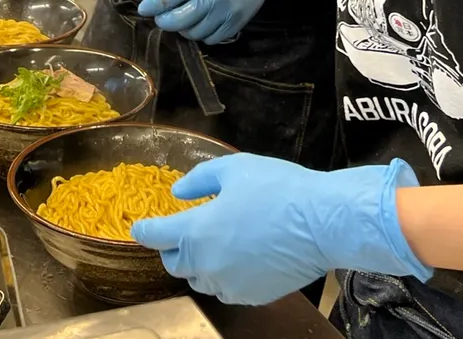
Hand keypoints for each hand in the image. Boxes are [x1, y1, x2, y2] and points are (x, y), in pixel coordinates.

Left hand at [131, 154, 430, 304]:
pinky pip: (226, 290)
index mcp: (196, 231)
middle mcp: (207, 264)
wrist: (323, 222)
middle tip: (181, 234)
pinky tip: (238, 259)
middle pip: (174, 264)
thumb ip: (199, 180)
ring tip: (213, 245)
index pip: (157, 236)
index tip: (139, 228)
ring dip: (198, 265)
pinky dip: (223, 276)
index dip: (145, 230)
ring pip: (200, 280)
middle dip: (172, 249)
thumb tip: (179, 193)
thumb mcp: (234, 168)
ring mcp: (230, 284)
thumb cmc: (278, 188)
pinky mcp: (252, 295)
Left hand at [137, 0, 286, 44]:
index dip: (151, 7)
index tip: (144, 9)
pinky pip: (211, 39)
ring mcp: (223, 13)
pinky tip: (202, 23)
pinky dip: (202, 34)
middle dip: (164, 21)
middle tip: (163, 17)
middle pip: (176, 23)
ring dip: (184, 29)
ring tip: (185, 19)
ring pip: (193, 34)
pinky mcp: (235, 24)